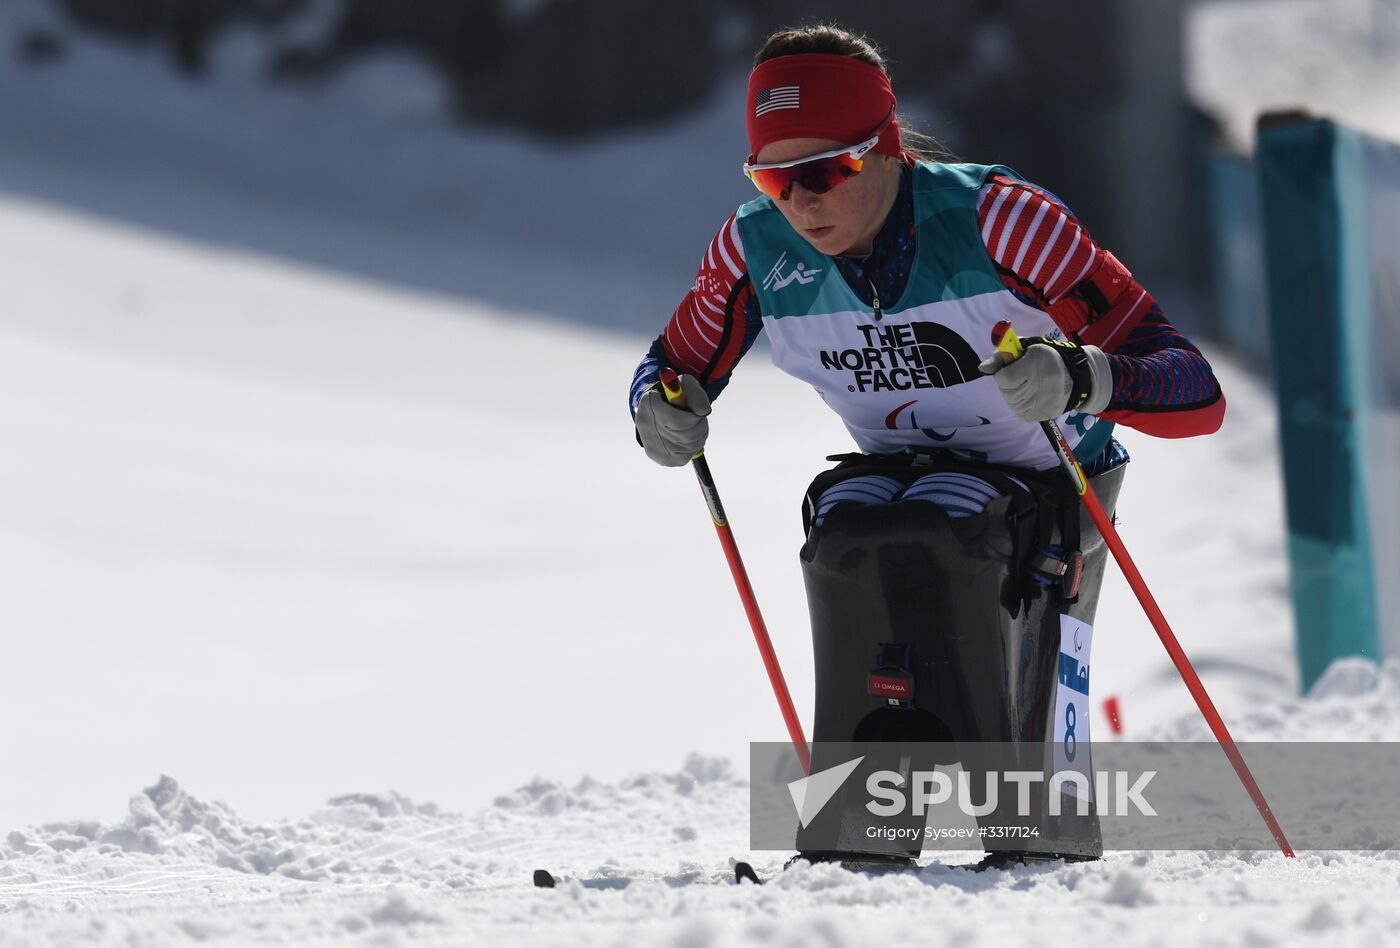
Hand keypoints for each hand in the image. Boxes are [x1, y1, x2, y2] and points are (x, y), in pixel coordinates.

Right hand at [635, 374, 711, 465]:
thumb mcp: (685, 385)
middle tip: (700, 419)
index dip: (695, 419)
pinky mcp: (661, 459)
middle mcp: (646, 427)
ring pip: (688, 446)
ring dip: (700, 435)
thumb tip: (704, 412)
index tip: (698, 413)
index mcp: (649, 404)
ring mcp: (653, 446)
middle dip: (700, 426)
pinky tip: (688, 436)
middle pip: (686, 436)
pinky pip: (687, 456)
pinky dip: (694, 446)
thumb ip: (696, 394)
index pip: (678, 422)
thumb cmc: (674, 396)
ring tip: (695, 425)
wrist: (659, 411)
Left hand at [978, 337, 1110, 421]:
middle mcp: (1036, 389)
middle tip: (1024, 376)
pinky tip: (1032, 395)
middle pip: (1006, 391)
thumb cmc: (1045, 359)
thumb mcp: (1025, 348)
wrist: (1074, 377)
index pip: (1003, 378)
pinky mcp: (1039, 417)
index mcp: (1033, 368)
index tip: (1015, 367)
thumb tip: (982, 368)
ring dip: (1015, 393)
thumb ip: (1001, 356)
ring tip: (1029, 385)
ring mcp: (1038, 406)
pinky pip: (1019, 411)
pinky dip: (1022, 403)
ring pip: (1011, 402)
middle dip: (1010, 383)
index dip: (1005, 372)